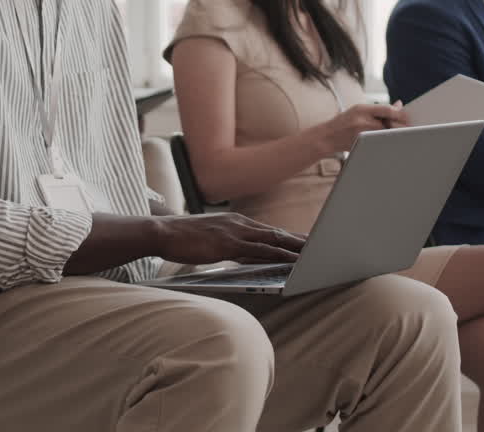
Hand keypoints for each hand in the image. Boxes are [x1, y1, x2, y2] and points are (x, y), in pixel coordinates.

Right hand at [152, 213, 305, 264]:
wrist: (161, 231)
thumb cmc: (180, 237)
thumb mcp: (207, 237)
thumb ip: (224, 242)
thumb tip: (235, 252)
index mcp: (234, 222)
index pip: (267, 231)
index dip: (287, 237)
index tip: (303, 241)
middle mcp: (239, 224)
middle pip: (276, 233)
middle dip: (299, 240)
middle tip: (322, 245)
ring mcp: (235, 233)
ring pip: (274, 240)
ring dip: (296, 248)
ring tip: (316, 254)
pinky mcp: (229, 245)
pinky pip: (261, 251)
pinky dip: (280, 255)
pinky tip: (292, 261)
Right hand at [317, 102, 408, 154]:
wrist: (327, 138)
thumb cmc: (344, 122)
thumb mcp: (359, 109)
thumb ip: (380, 108)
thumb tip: (399, 105)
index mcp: (362, 110)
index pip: (389, 110)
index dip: (401, 113)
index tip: (407, 116)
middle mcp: (363, 123)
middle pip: (392, 125)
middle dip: (402, 125)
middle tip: (408, 126)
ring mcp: (364, 136)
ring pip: (389, 135)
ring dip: (396, 134)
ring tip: (398, 134)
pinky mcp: (365, 147)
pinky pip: (382, 143)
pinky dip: (388, 142)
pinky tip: (387, 141)